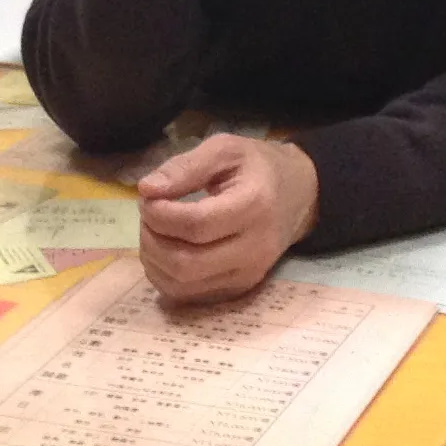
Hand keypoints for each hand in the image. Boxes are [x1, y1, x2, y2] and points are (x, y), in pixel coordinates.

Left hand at [136, 134, 318, 303]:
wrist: (297, 195)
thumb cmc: (257, 167)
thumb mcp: (225, 149)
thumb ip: (186, 166)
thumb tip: (147, 190)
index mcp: (254, 205)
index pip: (196, 224)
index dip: (160, 214)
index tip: (148, 196)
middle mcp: (254, 248)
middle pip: (186, 262)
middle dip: (152, 238)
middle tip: (148, 214)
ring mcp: (247, 275)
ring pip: (182, 285)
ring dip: (154, 259)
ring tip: (155, 230)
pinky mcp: (238, 290)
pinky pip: (189, 295)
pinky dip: (165, 275)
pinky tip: (165, 249)